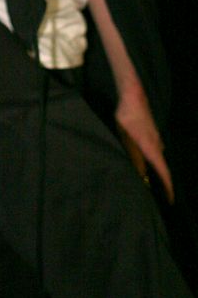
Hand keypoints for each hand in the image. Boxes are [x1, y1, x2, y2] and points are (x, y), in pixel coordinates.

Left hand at [115, 87, 173, 203]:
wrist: (133, 96)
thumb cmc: (127, 118)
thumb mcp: (126, 139)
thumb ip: (133, 157)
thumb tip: (141, 174)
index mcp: (152, 148)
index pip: (164, 172)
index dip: (168, 187)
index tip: (171, 201)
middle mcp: (157, 145)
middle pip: (164, 167)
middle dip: (164, 183)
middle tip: (163, 196)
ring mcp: (156, 138)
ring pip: (159, 159)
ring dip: (158, 171)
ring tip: (154, 183)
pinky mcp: (152, 133)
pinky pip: (155, 151)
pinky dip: (154, 161)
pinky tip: (147, 162)